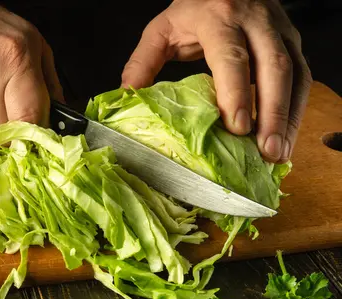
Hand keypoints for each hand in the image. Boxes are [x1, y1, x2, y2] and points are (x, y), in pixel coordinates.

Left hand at [121, 0, 311, 162]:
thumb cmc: (193, 9)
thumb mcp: (162, 29)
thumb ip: (142, 62)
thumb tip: (127, 97)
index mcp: (219, 17)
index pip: (231, 57)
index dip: (236, 92)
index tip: (236, 127)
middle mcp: (256, 22)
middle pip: (273, 68)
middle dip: (272, 113)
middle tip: (265, 150)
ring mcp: (279, 31)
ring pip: (295, 74)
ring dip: (289, 117)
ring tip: (278, 153)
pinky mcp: (292, 42)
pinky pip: (302, 76)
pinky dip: (296, 110)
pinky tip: (286, 136)